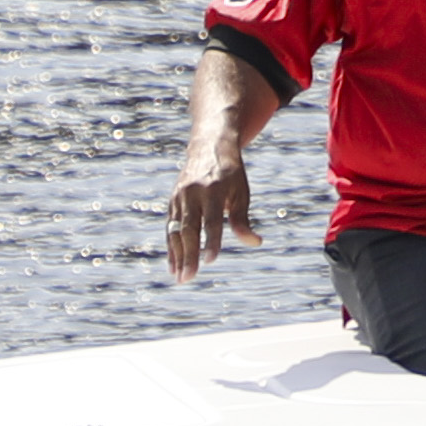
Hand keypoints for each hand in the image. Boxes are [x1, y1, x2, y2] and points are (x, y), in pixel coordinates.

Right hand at [163, 148, 256, 282]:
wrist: (209, 147)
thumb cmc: (231, 173)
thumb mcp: (241, 192)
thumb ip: (243, 219)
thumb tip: (255, 242)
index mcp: (214, 189)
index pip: (212, 220)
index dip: (211, 241)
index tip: (211, 261)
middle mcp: (193, 193)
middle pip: (189, 229)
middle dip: (189, 255)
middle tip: (188, 278)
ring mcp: (179, 197)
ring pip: (175, 230)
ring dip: (177, 256)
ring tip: (180, 277)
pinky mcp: (172, 201)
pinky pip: (170, 227)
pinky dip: (171, 247)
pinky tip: (174, 265)